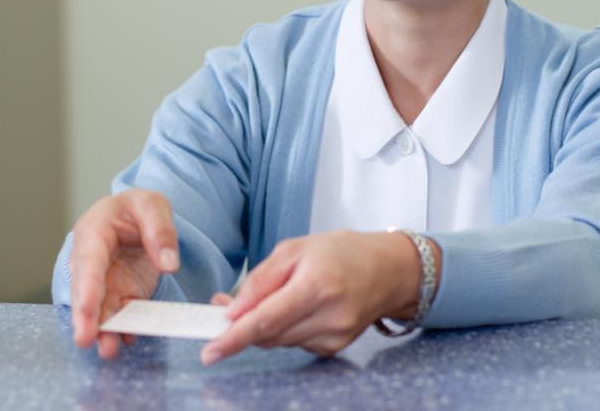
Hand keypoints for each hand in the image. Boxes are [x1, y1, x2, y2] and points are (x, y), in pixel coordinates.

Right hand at [69, 189, 179, 358]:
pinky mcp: (119, 294)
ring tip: (109, 350)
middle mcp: (92, 260)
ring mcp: (105, 280)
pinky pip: (121, 313)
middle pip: (87, 291)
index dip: (87, 288)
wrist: (136, 217)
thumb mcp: (152, 205)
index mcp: (93, 232)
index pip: (88, 263)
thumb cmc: (136, 208)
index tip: (87, 311)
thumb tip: (169, 264)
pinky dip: (124, 327)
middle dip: (86, 317)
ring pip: (101, 308)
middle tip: (86, 340)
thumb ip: (160, 230)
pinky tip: (129, 339)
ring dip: (104, 329)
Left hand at [200, 230, 430, 363]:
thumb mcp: (295, 249)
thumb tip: (231, 311)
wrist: (388, 270)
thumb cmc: (341, 252)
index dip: (234, 338)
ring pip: (279, 341)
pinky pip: (295, 343)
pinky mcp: (335, 347)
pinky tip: (294, 310)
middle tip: (224, 311)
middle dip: (241, 328)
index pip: (266, 320)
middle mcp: (329, 316)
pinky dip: (284, 330)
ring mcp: (335, 336)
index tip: (210, 351)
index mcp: (317, 285)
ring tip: (266, 300)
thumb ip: (261, 280)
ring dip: (262, 327)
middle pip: (270, 335)